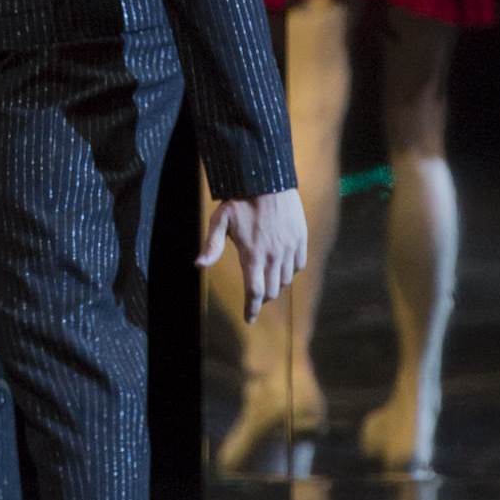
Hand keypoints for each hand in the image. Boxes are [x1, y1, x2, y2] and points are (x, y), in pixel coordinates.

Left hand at [198, 187, 307, 323]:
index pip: (254, 292)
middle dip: (262, 298)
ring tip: (266, 281)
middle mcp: (273, 256)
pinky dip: (290, 271)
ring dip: (275, 285)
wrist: (267, 180)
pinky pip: (298, 265)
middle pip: (271, 291)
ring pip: (285, 280)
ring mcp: (289, 248)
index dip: (251, 309)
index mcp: (252, 254)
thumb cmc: (239, 200)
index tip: (248, 319)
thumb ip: (212, 245)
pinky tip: (282, 266)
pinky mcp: (300, 239)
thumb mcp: (220, 220)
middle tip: (254, 296)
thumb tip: (199, 265)